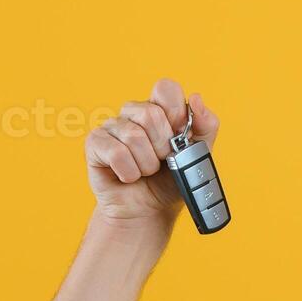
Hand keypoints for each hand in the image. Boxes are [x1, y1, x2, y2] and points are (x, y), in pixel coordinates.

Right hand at [85, 77, 220, 224]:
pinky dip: (129, 172)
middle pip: (150, 114)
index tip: (180, 136)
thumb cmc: (171, 181)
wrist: (151, 212)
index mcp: (159, 109)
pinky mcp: (95, 143)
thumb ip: (206, 126)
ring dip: (147, 164)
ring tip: (145, 172)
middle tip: (162, 161)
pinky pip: (116, 152)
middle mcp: (133, 112)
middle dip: (163, 147)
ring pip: (134, 136)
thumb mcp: (198, 155)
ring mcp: (112, 126)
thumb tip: (196, 99)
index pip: (166, 88)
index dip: (176, 113)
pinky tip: (128, 177)